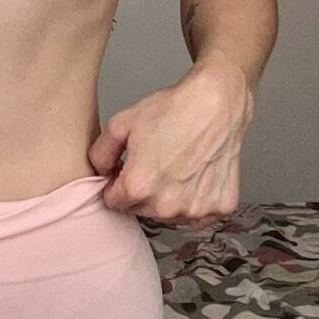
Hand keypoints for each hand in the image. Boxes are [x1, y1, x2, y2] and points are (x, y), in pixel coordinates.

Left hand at [88, 57, 254, 226]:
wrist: (217, 102)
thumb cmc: (173, 110)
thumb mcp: (121, 123)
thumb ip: (100, 154)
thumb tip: (101, 173)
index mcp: (138, 188)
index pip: (114, 202)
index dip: (117, 184)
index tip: (128, 170)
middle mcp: (167, 206)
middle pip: (141, 211)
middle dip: (142, 193)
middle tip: (156, 164)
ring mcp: (195, 210)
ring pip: (170, 215)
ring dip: (169, 199)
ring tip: (178, 167)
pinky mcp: (219, 208)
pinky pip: (198, 215)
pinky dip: (195, 201)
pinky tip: (196, 176)